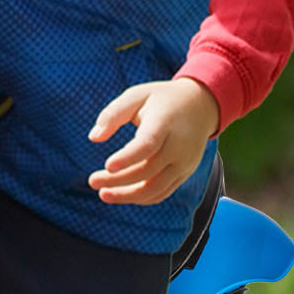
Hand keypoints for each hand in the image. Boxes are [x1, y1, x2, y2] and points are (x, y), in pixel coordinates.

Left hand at [87, 76, 221, 205]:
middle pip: (147, 170)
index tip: (107, 166)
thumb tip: (93, 137)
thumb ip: (114, 113)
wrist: (201, 106)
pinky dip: (142, 198)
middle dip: (118, 180)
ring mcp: (184, 162)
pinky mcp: (184, 173)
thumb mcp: (137, 95)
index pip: (148, 144)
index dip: (128, 157)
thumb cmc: (162, 100)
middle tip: (92, 181)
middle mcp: (178, 146)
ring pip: (156, 188)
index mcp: (165, 122)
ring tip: (104, 194)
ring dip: (128, 196)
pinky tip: (123, 194)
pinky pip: (163, 192)